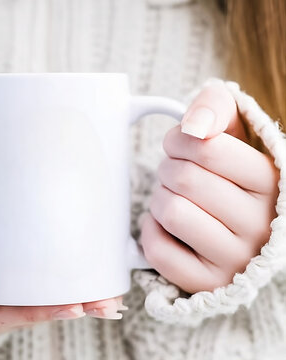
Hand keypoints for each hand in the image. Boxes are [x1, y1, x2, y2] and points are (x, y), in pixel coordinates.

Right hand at [0, 224, 126, 343]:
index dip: (37, 313)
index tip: (75, 305)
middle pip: (22, 311)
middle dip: (65, 307)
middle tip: (106, 301)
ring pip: (25, 298)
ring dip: (65, 296)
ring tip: (104, 292)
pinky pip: (19, 279)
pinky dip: (49, 279)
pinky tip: (74, 273)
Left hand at [139, 81, 279, 292]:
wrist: (231, 226)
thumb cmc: (226, 176)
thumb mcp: (232, 133)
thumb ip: (216, 107)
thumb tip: (193, 125)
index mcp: (271, 183)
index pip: (206, 148)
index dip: (178, 140)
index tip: (178, 145)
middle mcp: (260, 225)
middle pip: (183, 179)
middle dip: (167, 169)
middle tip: (174, 174)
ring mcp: (234, 259)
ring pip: (170, 212)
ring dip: (159, 198)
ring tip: (173, 198)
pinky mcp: (205, 281)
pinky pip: (158, 249)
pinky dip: (151, 230)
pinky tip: (165, 225)